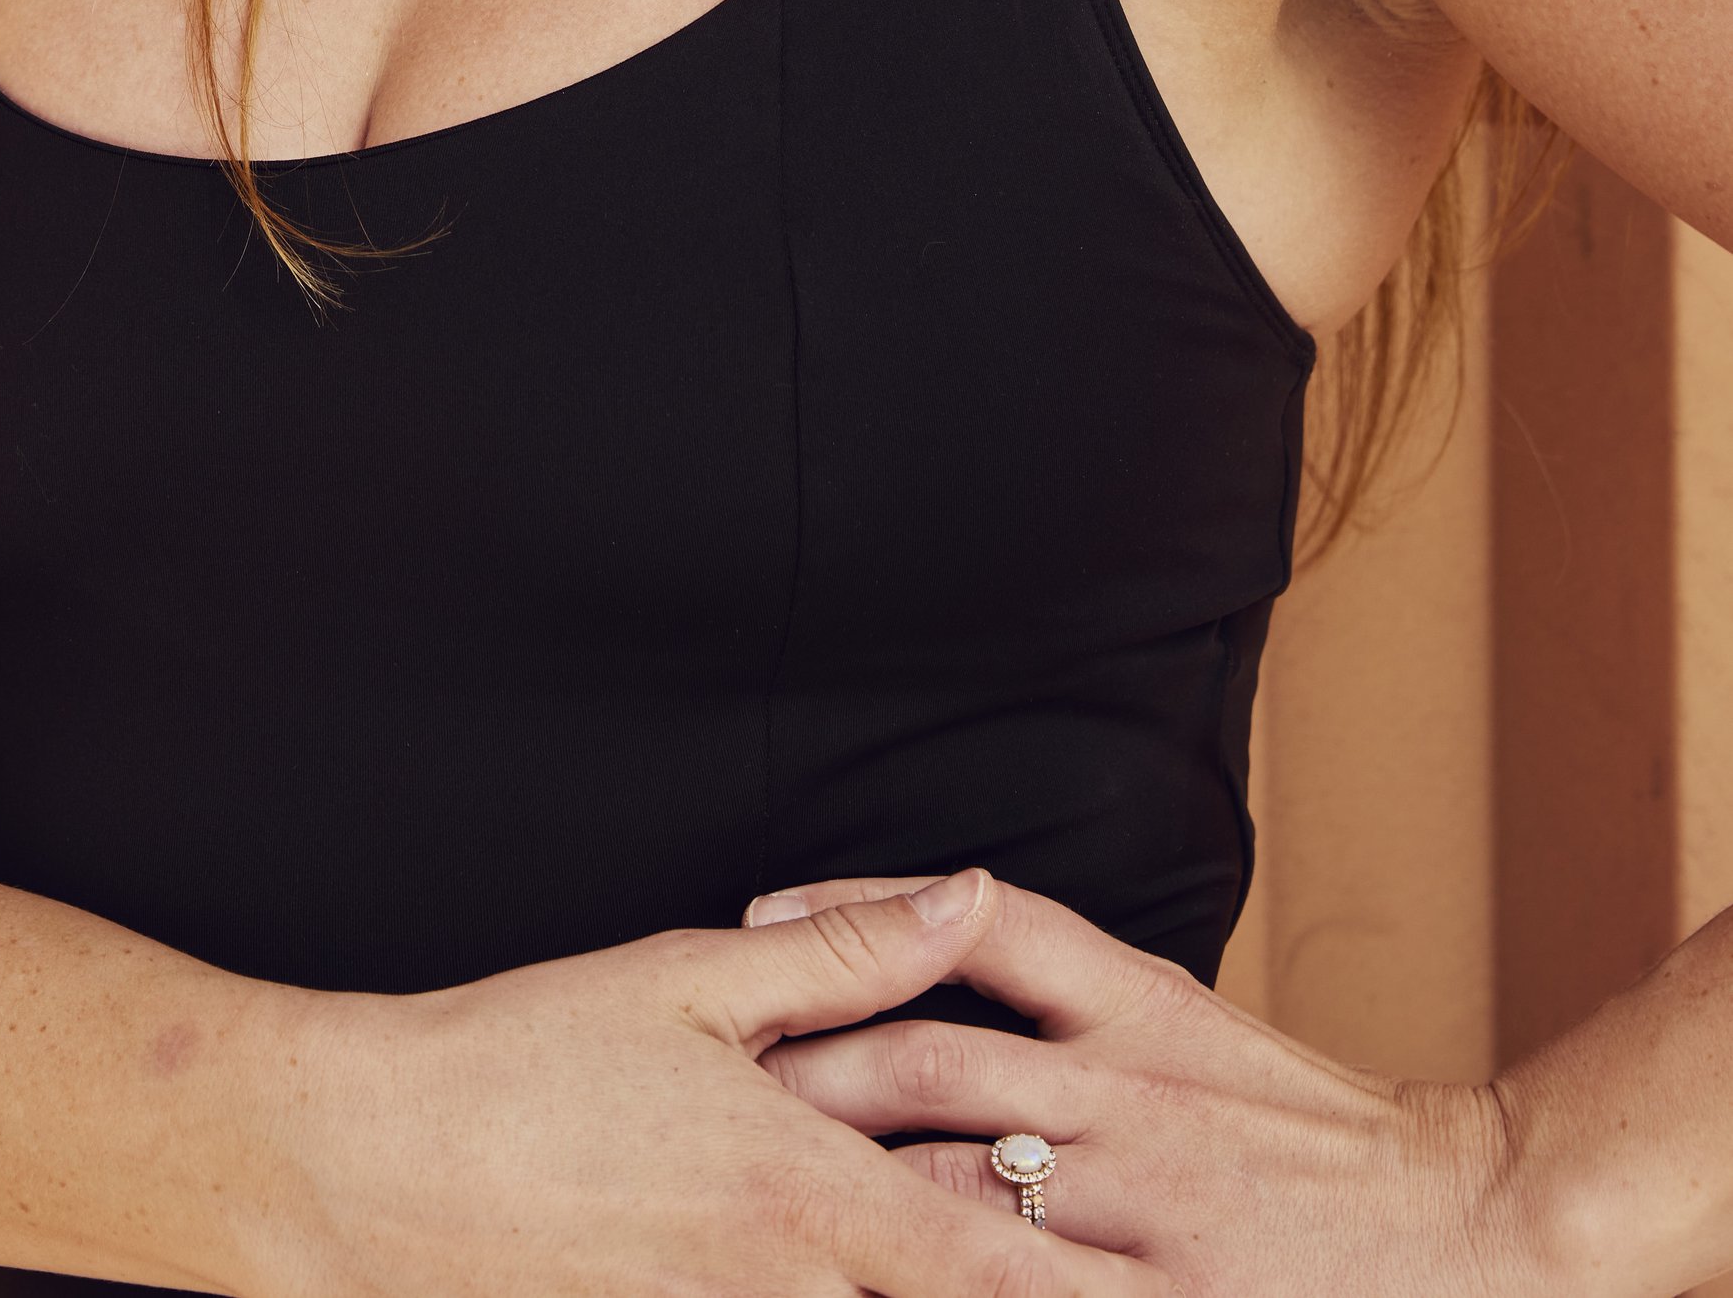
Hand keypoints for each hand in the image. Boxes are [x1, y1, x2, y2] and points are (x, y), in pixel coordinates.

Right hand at [265, 876, 1165, 1297]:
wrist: (369, 1168)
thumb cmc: (521, 1060)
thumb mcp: (687, 979)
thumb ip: (847, 954)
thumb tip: (972, 898)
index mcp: (803, 1189)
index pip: (994, 1261)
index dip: (1099, 1292)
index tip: (1191, 1292)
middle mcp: (783, 1288)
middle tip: (1169, 1291)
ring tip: (1047, 1283)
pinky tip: (864, 1288)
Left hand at [749, 873, 1518, 1295]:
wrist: (1468, 1228)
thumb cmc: (1318, 1129)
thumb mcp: (1191, 1018)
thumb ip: (1067, 982)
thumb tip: (940, 916)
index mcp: (1138, 1012)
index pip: (979, 935)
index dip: (858, 921)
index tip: (755, 924)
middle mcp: (1128, 1099)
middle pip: (930, 1069)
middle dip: (812, 1078)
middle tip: (708, 1084)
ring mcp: (1139, 1216)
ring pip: (954, 1197)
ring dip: (850, 1203)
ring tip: (748, 1202)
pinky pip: (1019, 1294)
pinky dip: (942, 1285)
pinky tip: (863, 1286)